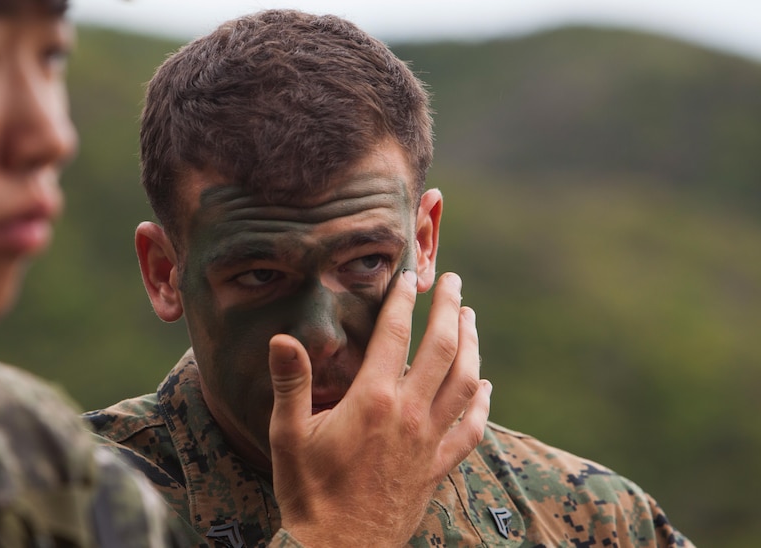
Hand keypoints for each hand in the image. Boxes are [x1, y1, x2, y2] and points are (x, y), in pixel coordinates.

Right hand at [268, 270, 490, 546]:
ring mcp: (429, 442)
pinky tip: (484, 387)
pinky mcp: (437, 468)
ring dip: (470, 345)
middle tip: (453, 281)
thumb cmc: (309, 492)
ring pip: (464, 382)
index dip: (403, 300)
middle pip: (441, 349)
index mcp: (373, 400)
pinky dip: (481, 403)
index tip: (409, 275)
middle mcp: (409, 415)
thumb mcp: (288, 434)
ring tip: (469, 319)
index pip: (394, 335)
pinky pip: (471, 429)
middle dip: (449, 309)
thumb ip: (291, 383)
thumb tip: (284, 338)